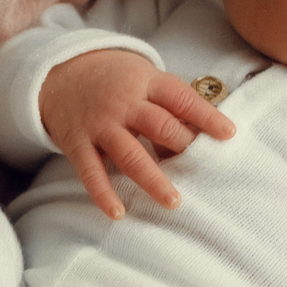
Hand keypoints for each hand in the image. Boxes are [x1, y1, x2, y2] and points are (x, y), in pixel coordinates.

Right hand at [38, 50, 236, 217]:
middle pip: (159, 125)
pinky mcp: (77, 143)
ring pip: (130, 154)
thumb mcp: (142, 77)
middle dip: (182, 147)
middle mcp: (123, 102)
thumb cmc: (114, 80)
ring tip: (173, 202)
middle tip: (202, 169)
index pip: (180, 99)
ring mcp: (99, 124)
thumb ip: (168, 102)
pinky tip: (118, 213)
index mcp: (145, 82)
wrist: (58, 73)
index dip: (205, 116)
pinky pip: (91, 172)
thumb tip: (202, 134)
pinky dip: (103, 193)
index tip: (228, 135)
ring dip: (153, 179)